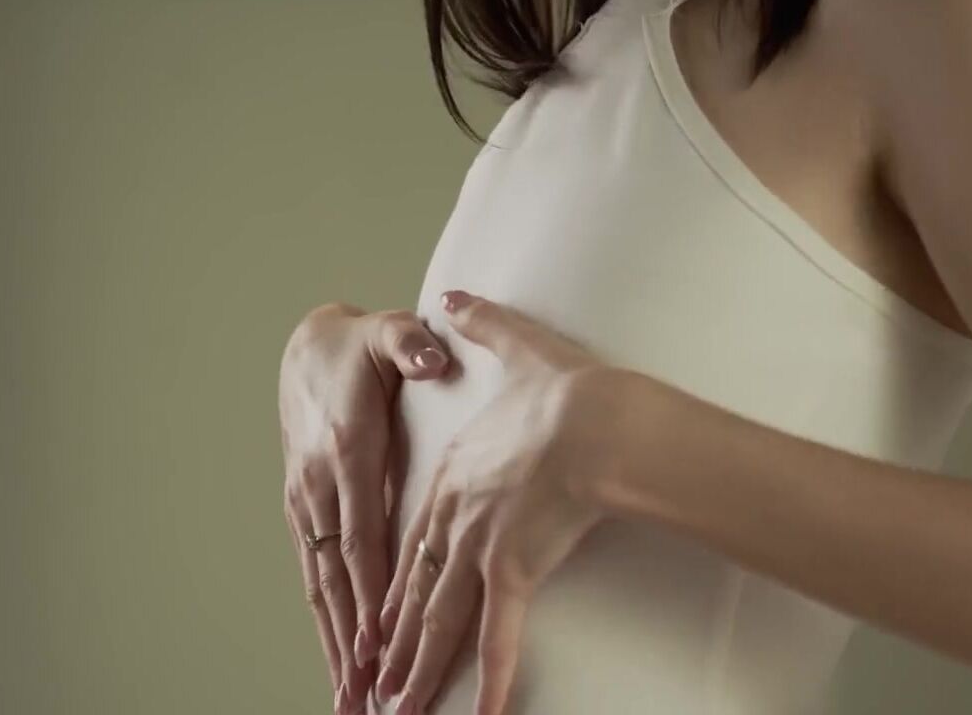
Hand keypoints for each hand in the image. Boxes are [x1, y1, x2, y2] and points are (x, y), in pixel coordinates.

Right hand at [279, 302, 450, 713]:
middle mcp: (319, 484)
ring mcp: (306, 500)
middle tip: (361, 693)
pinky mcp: (304, 508)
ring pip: (319, 584)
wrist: (309, 346)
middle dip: (347, 640)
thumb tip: (430, 359)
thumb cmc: (360, 348)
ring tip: (346, 695)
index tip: (378, 639)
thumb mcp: (387, 333)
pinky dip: (325, 618)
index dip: (369, 591)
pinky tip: (337, 654)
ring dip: (332, 642)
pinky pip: (314, 572)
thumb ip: (409, 346)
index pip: (360, 534)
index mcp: (347, 450)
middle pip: (334, 577)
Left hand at [374, 291, 631, 714]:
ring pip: (441, 621)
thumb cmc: (567, 393)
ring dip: (420, 671)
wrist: (597, 421)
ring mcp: (479, 546)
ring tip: (400, 709)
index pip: (416, 539)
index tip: (381, 613)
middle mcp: (455, 517)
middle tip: (375, 681)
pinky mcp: (513, 569)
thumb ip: (480, 324)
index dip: (397, 581)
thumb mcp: (516, 348)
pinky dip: (491, 683)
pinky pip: (499, 639)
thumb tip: (453, 297)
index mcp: (455, 476)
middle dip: (395, 643)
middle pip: (417, 592)